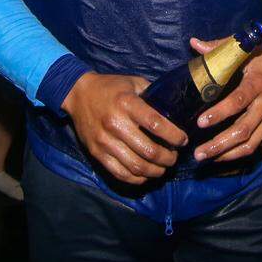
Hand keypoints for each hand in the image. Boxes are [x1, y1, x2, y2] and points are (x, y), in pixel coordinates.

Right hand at [62, 72, 187, 184]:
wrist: (78, 94)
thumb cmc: (110, 87)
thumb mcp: (133, 82)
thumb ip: (152, 94)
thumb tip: (174, 107)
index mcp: (127, 103)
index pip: (157, 124)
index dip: (174, 136)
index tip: (182, 140)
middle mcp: (115, 123)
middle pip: (149, 151)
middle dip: (168, 158)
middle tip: (174, 157)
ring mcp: (105, 141)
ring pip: (136, 166)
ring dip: (155, 171)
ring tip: (163, 168)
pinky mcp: (97, 153)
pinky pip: (120, 173)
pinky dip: (137, 179)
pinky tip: (145, 174)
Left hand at [192, 40, 261, 162]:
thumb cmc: (261, 55)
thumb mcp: (243, 47)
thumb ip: (218, 47)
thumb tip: (194, 43)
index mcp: (258, 81)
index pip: (239, 100)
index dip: (220, 113)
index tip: (200, 122)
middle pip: (244, 129)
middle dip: (220, 143)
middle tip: (198, 152)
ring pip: (251, 142)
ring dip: (227, 153)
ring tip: (204, 157)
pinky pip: (257, 145)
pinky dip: (238, 154)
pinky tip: (221, 156)